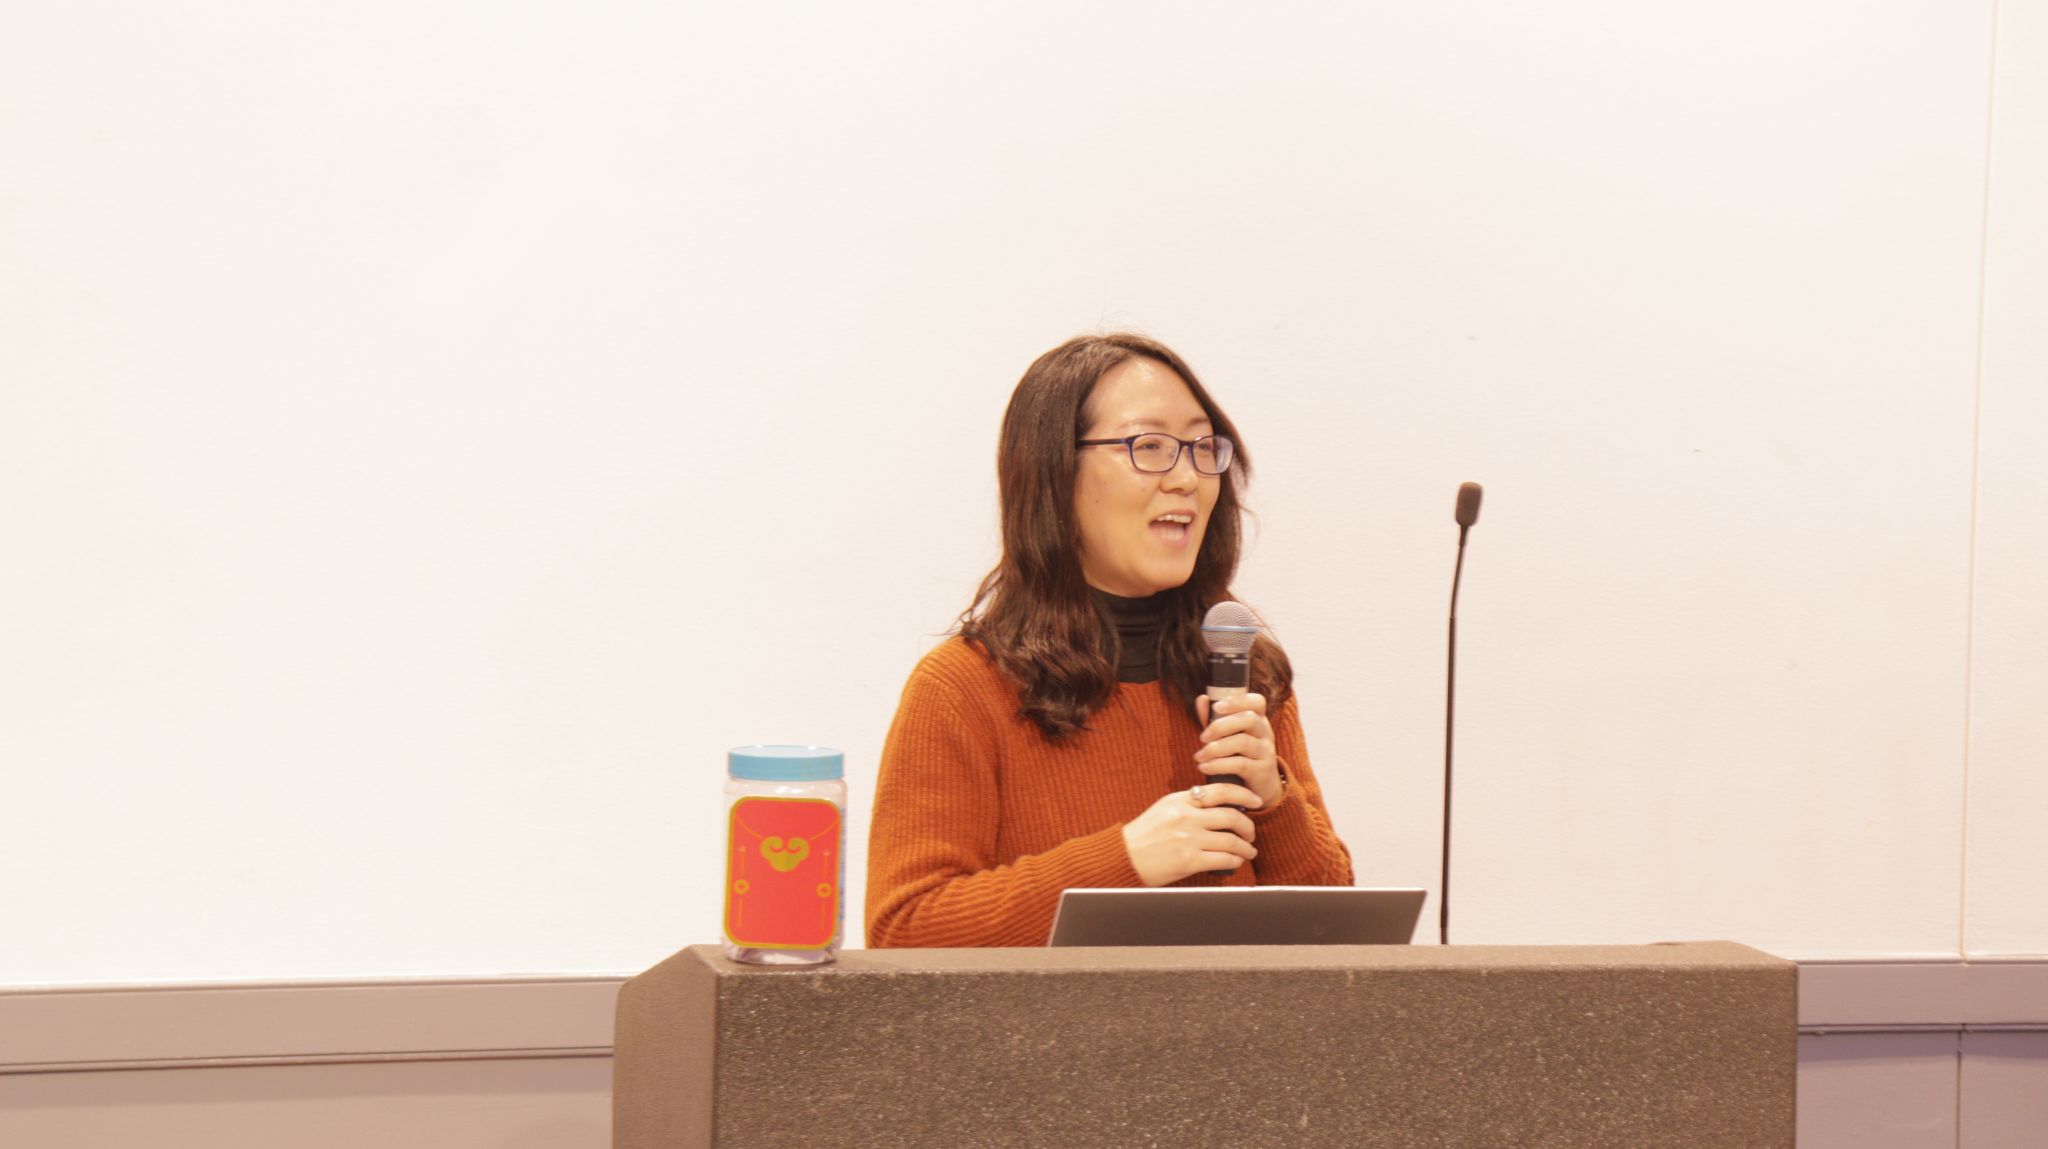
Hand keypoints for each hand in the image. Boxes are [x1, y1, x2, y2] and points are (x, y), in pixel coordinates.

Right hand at [1121, 784, 1259, 886]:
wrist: (1124, 857)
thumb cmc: (1144, 835)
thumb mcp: (1164, 809)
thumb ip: (1188, 804)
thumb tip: (1217, 804)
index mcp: (1180, 800)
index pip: (1220, 791)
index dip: (1243, 795)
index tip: (1255, 801)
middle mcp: (1186, 817)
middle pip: (1232, 816)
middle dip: (1248, 826)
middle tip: (1251, 833)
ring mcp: (1188, 839)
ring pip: (1232, 840)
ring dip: (1246, 847)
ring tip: (1249, 851)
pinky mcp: (1189, 860)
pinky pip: (1224, 858)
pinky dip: (1235, 860)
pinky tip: (1237, 861)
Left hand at [1196, 693, 1281, 808]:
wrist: (1261, 788)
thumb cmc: (1241, 756)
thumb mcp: (1228, 736)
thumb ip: (1214, 718)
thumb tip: (1202, 699)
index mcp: (1258, 720)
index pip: (1256, 701)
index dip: (1237, 700)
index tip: (1216, 707)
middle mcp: (1265, 733)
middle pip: (1248, 719)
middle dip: (1220, 726)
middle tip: (1202, 737)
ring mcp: (1266, 752)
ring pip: (1242, 742)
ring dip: (1216, 749)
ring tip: (1199, 756)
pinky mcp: (1262, 771)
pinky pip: (1241, 764)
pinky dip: (1219, 765)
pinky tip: (1204, 767)